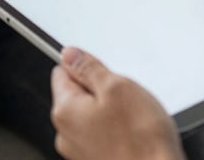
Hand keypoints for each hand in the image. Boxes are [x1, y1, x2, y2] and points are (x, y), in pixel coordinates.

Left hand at [50, 47, 184, 159]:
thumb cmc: (140, 140)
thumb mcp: (117, 87)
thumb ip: (89, 68)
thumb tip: (70, 54)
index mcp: (65, 111)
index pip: (62, 72)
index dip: (86, 66)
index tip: (105, 71)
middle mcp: (66, 134)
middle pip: (79, 94)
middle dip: (102, 90)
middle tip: (126, 96)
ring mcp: (81, 151)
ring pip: (94, 115)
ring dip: (113, 110)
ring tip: (134, 117)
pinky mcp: (97, 159)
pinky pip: (105, 134)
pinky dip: (119, 129)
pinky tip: (135, 133)